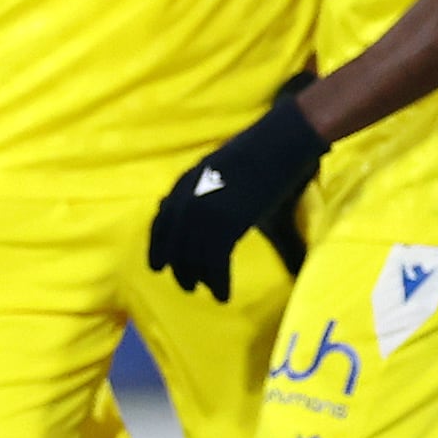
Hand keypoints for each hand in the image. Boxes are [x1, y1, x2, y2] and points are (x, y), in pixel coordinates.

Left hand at [146, 88, 325, 297]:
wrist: (280, 143)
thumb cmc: (260, 154)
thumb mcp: (223, 170)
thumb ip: (209, 191)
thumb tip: (211, 218)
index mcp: (185, 182)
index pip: (161, 220)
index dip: (157, 246)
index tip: (157, 265)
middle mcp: (188, 197)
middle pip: (174, 242)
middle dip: (178, 266)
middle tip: (185, 285)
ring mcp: (205, 211)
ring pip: (192, 255)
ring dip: (197, 276)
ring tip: (204, 291)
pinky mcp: (225, 223)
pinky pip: (214, 261)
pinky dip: (217, 280)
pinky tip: (222, 294)